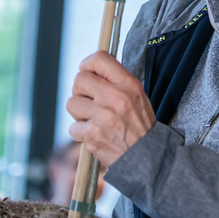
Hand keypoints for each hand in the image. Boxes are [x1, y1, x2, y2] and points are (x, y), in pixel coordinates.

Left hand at [67, 51, 155, 166]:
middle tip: (89, 101)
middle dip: (80, 90)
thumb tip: (93, 69)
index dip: (87, 64)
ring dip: (78, 112)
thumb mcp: (137, 96)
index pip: (99, 59)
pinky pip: (73, 127)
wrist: (146, 158)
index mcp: (128, 84)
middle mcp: (115, 97)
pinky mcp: (92, 134)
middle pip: (79, 79)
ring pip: (71, 103)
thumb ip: (117, 81)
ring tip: (93, 119)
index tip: (87, 72)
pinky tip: (94, 135)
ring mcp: (103, 116)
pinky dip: (80, 132)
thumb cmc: (140, 126)